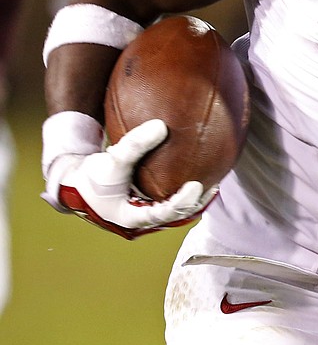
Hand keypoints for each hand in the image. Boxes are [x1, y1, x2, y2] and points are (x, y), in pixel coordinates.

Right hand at [45, 119, 214, 238]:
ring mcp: (146, 212)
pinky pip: (169, 197)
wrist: (77, 183)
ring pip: (176, 209)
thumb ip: (134, 144)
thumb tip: (162, 125)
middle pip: (176, 215)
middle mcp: (143, 218)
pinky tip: (196, 169)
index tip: (197, 185)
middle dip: (196, 202)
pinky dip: (182, 186)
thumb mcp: (111, 160)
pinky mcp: (147, 203)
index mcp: (132, 216)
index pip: (164, 214)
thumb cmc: (92, 176)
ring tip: (213, 180)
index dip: (182, 201)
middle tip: (214, 185)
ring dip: (194, 198)